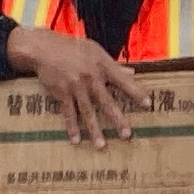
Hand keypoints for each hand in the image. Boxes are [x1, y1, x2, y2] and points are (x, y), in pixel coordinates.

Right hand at [6, 23, 138, 145]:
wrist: (45, 48)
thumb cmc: (73, 48)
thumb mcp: (96, 51)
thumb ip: (114, 65)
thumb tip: (132, 73)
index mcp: (102, 66)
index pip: (123, 80)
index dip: (136, 91)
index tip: (148, 103)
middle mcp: (91, 78)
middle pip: (106, 102)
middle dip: (117, 119)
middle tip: (127, 135)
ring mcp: (76, 87)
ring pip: (88, 112)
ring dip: (95, 130)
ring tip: (102, 145)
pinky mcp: (62, 93)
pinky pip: (68, 113)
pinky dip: (72, 127)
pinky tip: (76, 139)